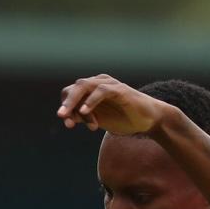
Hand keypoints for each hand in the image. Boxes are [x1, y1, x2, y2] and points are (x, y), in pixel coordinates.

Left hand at [57, 74, 172, 136]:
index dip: (67, 107)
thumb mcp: (99, 120)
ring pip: (85, 86)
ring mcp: (109, 85)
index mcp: (92, 89)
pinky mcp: (120, 90)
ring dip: (76, 102)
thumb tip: (66, 118)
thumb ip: (83, 117)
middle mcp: (99, 83)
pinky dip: (91, 101)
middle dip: (67, 102)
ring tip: (70, 117)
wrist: (148, 120)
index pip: (72, 93)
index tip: (69, 126)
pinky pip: (102, 91)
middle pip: (76, 87)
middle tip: (61, 116)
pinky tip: (85, 112)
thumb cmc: (124, 119)